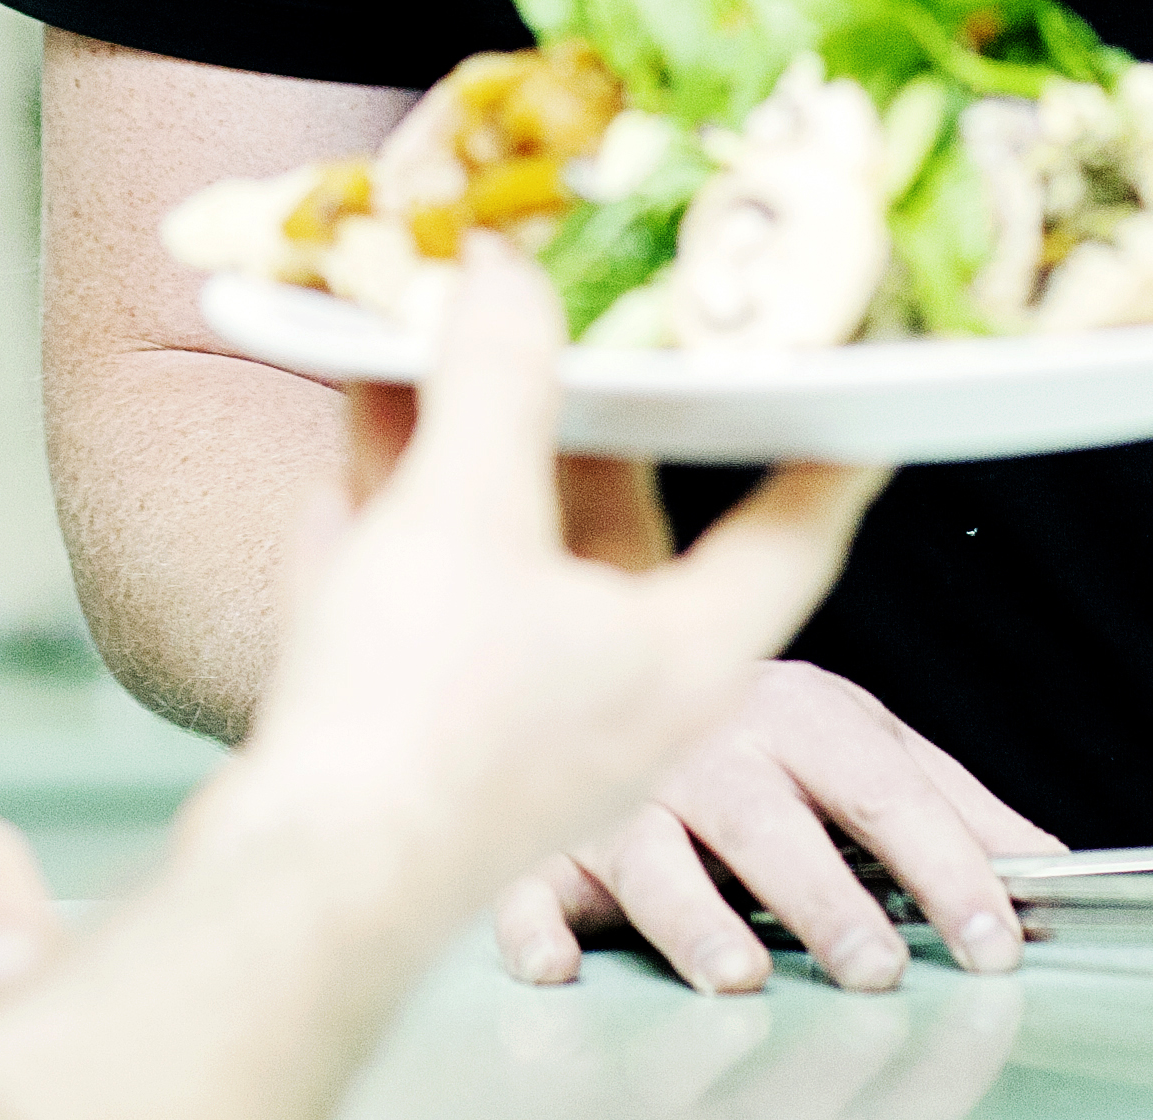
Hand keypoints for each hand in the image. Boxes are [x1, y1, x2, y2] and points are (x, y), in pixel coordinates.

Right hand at [201, 242, 882, 926]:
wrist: (292, 881)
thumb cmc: (415, 720)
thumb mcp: (462, 511)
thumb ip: (495, 379)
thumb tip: (509, 271)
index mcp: (684, 650)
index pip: (795, 522)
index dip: (826, 435)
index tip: (860, 365)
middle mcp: (623, 686)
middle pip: (625, 510)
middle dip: (584, 403)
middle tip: (584, 296)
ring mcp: (524, 712)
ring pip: (515, 539)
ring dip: (473, 436)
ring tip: (437, 327)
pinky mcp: (432, 726)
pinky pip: (437, 584)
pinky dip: (409, 501)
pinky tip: (363, 414)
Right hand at [492, 658, 1055, 997]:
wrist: (610, 648)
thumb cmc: (757, 729)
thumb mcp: (859, 742)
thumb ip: (951, 805)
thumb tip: (1052, 867)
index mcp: (798, 716)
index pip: (883, 789)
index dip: (945, 863)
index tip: (998, 935)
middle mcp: (706, 749)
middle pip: (768, 824)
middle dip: (824, 897)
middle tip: (877, 966)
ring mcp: (619, 795)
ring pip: (652, 856)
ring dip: (694, 918)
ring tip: (739, 977)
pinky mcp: (544, 842)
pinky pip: (528, 883)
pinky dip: (534, 924)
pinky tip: (555, 963)